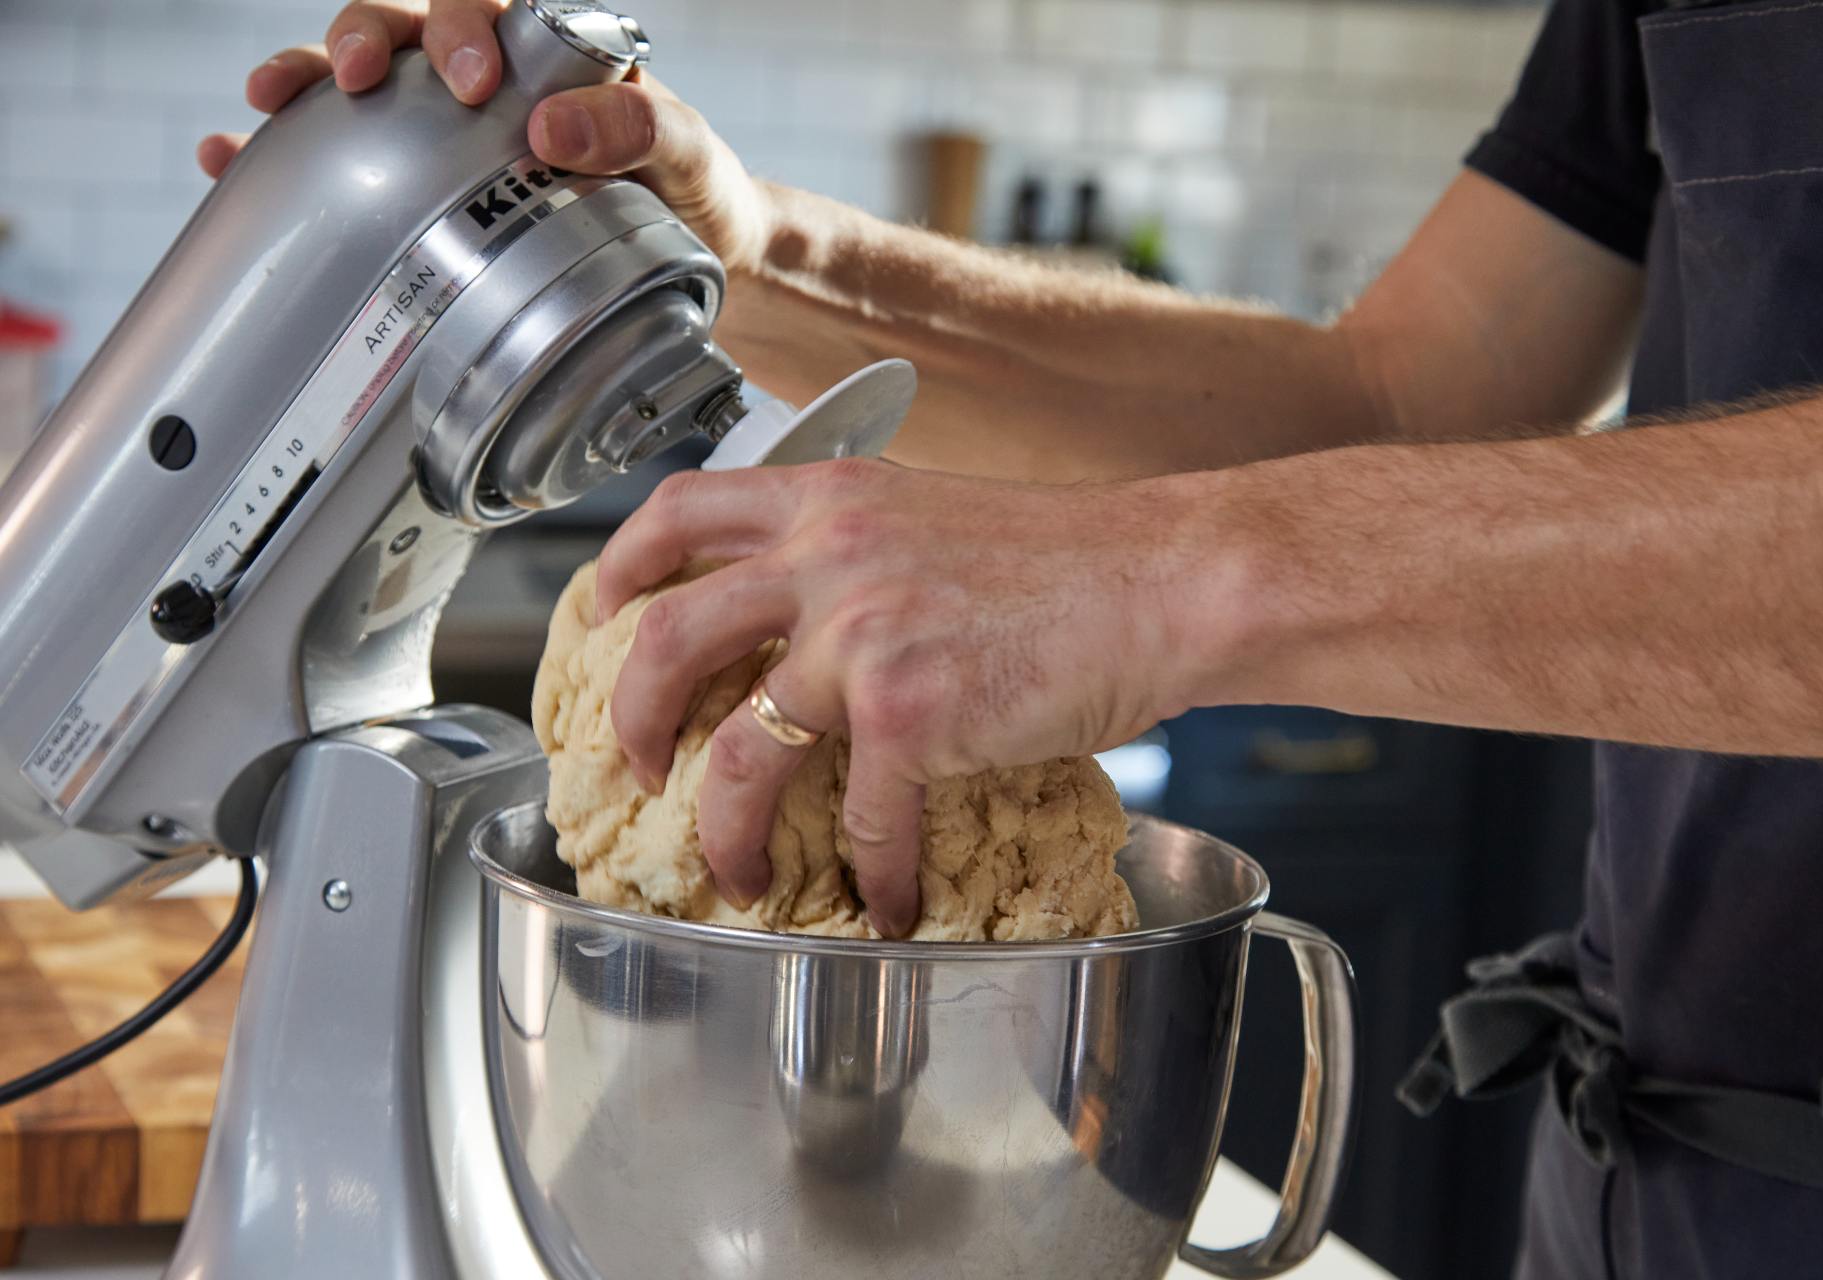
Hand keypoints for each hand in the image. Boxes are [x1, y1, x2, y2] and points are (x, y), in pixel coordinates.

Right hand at [197, 0, 774, 272]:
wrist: (697, 265)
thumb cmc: (693, 196)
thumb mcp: (689, 158)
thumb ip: (644, 131)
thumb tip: (551, 128)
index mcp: (545, 54)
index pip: (484, 6)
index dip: (457, 24)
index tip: (471, 79)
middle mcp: (484, 79)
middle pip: (403, 25)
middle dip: (368, 38)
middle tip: (365, 81)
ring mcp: (444, 133)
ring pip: (356, 82)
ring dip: (305, 81)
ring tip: (268, 103)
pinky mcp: (418, 192)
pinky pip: (336, 162)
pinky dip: (280, 159)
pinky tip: (231, 162)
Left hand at [595, 460, 1203, 936]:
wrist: (1165, 580)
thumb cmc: (1074, 560)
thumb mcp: (937, 519)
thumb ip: (859, 552)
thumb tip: (808, 626)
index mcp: (833, 497)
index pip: (681, 510)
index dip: (621, 566)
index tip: (602, 614)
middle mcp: (829, 554)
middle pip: (666, 635)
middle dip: (631, 718)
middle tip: (636, 765)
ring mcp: (861, 634)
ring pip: (740, 752)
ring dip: (725, 829)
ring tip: (736, 870)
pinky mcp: (911, 712)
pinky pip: (862, 817)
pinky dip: (872, 874)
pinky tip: (888, 900)